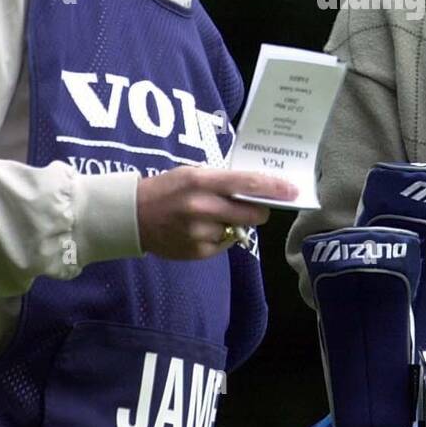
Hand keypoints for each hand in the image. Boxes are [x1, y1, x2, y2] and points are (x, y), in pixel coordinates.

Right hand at [136, 167, 297, 260]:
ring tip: (209, 217)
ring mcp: (200, 232)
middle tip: (255, 207)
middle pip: (252, 213)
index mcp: (202, 182)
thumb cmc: (167, 189)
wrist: (132, 216)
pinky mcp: (198, 252)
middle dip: (259, 210)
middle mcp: (203, 207)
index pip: (248, 184)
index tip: (293, 190)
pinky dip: (219, 237)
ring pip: (238, 230)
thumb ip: (222, 181)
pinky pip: (224, 245)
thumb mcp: (193, 174)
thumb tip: (257, 187)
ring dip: (233, 224)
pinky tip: (200, 230)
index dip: (274, 187)